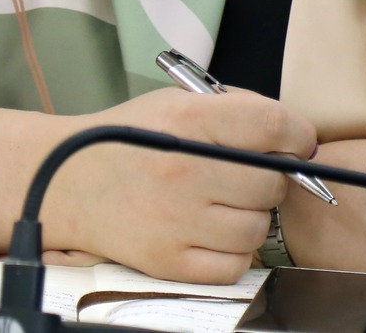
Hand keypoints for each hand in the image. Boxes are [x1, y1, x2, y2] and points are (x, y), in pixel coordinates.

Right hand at [39, 88, 317, 283]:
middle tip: (246, 175)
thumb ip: (235, 111)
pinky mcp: (169, 261)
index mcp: (189, 118)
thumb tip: (293, 134)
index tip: (298, 142)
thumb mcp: (176, 102)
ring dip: (250, 216)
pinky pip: (235, 264)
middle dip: (270, 177)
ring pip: (258, 227)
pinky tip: (210, 231)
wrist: (67, 182)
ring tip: (220, 203)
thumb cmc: (128, 140)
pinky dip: (232, 251)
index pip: (275, 125)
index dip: (298, 135)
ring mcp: (177, 219)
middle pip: (273, 181)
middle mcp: (185, 169)